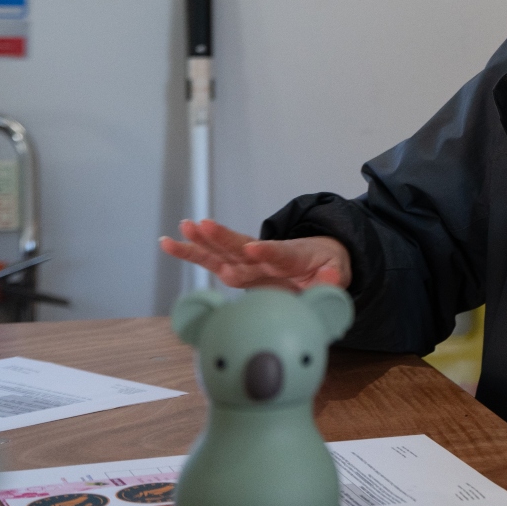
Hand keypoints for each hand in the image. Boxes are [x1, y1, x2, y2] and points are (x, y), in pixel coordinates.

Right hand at [158, 218, 350, 290]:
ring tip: (184, 227)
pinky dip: (192, 252)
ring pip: (224, 251)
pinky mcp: (238, 268)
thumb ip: (332, 280)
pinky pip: (213, 260)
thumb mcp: (338, 273)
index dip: (268, 251)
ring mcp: (249, 262)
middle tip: (205, 225)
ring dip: (203, 242)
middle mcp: (265, 256)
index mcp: (293, 257)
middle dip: (224, 238)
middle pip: (243, 246)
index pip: (279, 253)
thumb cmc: (326, 268)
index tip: (254, 248)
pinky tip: (168, 242)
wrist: (319, 261)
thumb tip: (332, 279)